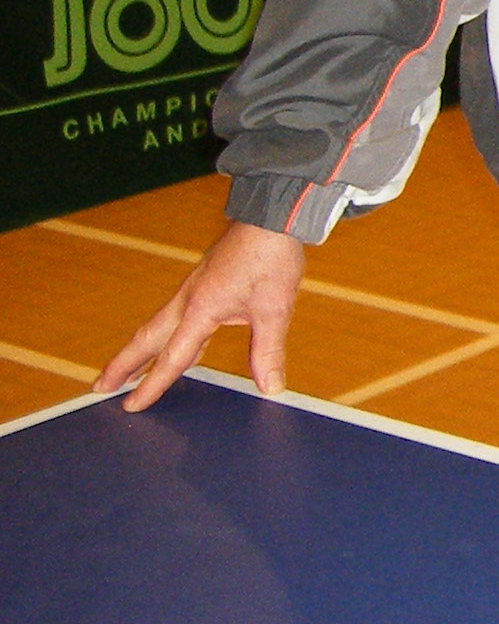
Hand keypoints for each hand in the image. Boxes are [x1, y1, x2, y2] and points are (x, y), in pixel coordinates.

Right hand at [94, 221, 305, 409]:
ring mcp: (193, 290)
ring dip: (141, 352)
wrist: (272, 217)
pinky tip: (178, 348)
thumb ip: (267, 350)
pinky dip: (167, 338)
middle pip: (147, 339)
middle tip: (99, 388)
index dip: (152, 384)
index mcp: (200, 309)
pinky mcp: (204, 283)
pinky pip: (176, 318)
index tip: (131, 406)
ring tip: (127, 374)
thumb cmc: (271, 259)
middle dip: (123, 365)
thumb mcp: (275, 308)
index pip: (172, 357)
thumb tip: (270, 388)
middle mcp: (188, 300)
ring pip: (158, 327)